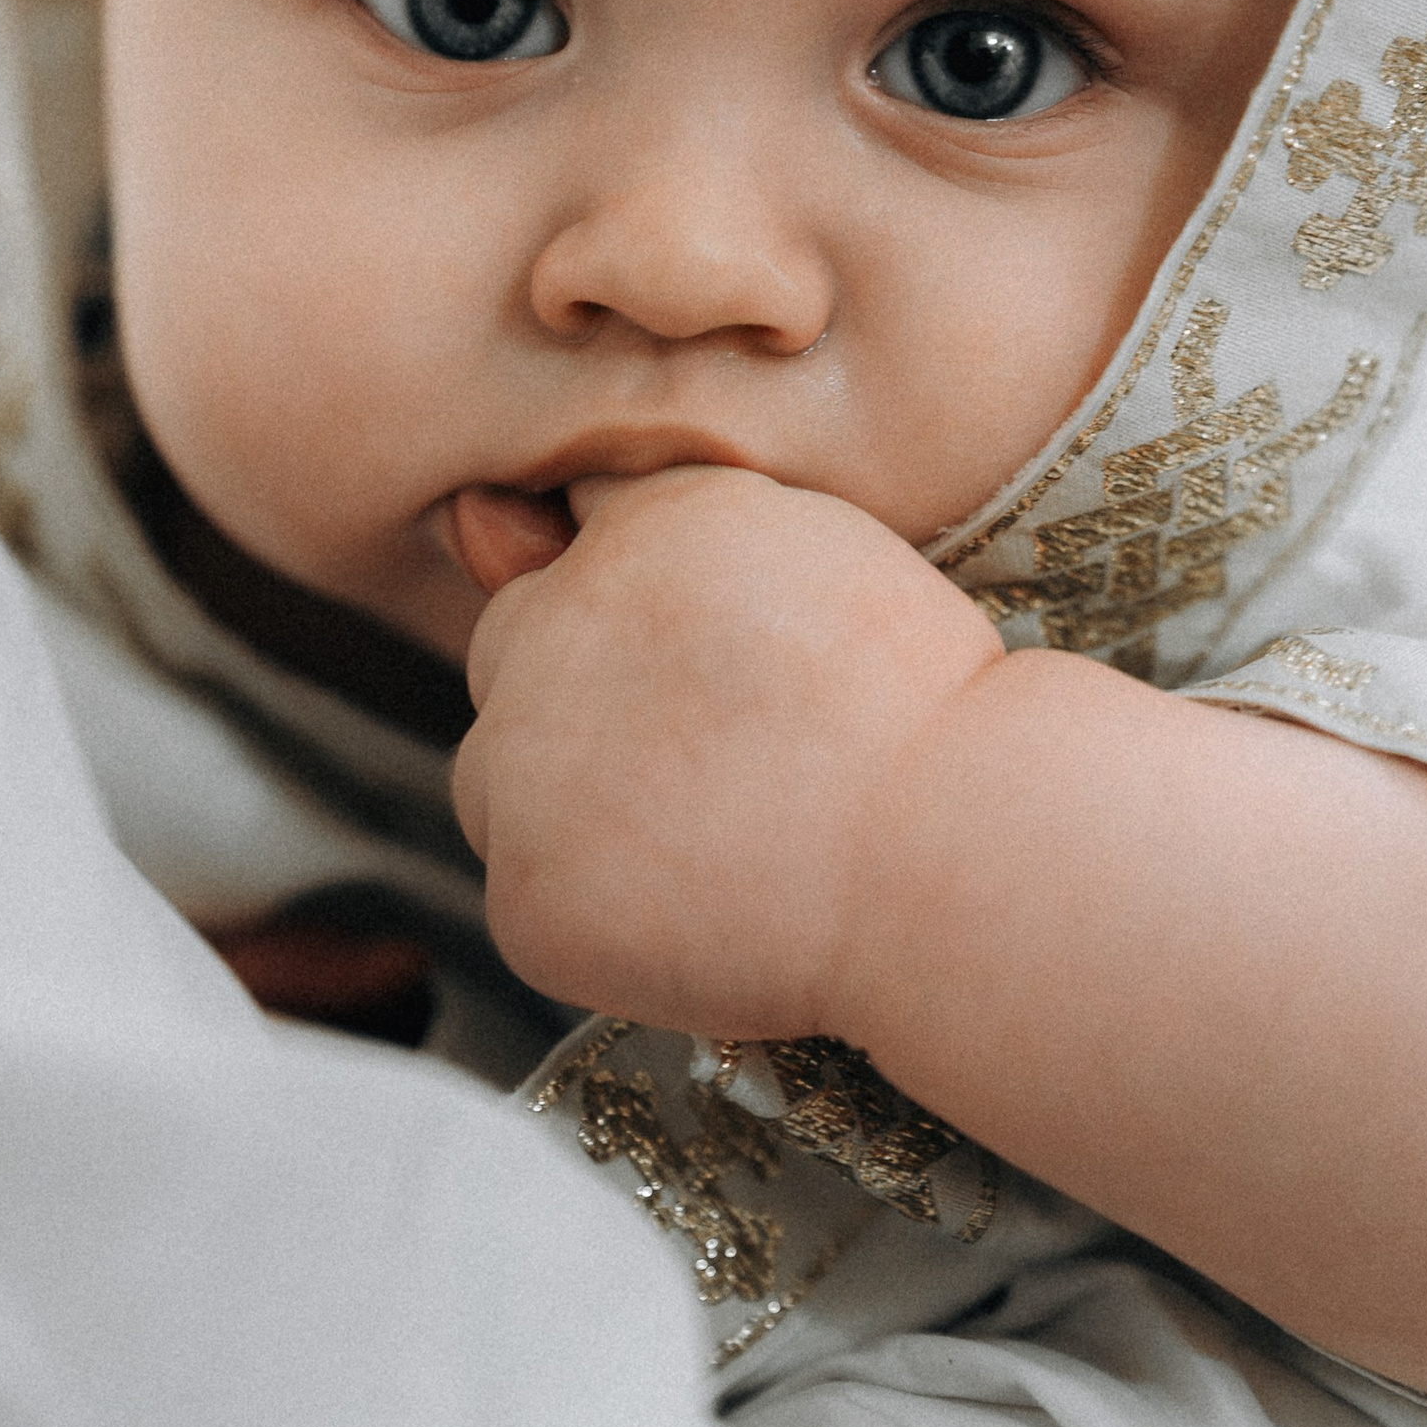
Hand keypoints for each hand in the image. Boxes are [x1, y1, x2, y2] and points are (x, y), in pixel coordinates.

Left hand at [452, 467, 1003, 1039]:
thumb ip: (650, 526)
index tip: (736, 680)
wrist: (960, 857)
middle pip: (511, 657)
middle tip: (725, 761)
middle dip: (584, 703)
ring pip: (498, 779)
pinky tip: (706, 908)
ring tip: (717, 833)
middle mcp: (551, 628)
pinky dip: (597, 911)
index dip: (651, 630)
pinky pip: (529, 894)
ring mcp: (523, 767)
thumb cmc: (915, 710)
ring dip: (568, 802)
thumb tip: (465, 516)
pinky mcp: (526, 894)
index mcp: (634, 528)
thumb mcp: (803, 554)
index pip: (573, 563)